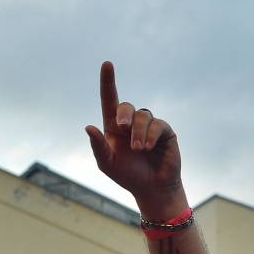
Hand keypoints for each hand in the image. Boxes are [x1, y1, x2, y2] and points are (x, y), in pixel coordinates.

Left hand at [85, 62, 185, 217]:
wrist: (152, 189)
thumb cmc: (128, 176)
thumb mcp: (107, 163)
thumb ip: (98, 146)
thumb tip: (88, 127)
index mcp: (114, 127)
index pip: (109, 100)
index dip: (108, 81)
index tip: (107, 64)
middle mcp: (131, 123)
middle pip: (126, 106)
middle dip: (123, 114)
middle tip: (122, 128)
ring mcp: (149, 126)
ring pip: (143, 116)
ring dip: (138, 132)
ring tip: (139, 150)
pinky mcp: (165, 132)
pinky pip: (157, 125)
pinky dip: (151, 135)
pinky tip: (148, 148)